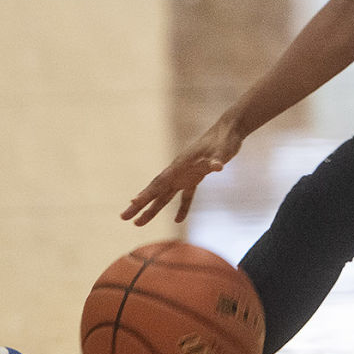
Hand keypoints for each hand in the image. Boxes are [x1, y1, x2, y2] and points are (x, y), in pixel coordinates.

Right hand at [121, 121, 245, 225]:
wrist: (229, 131)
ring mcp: (186, 174)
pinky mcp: (196, 176)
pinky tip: (178, 219)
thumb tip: (218, 166)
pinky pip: (186, 195)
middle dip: (140, 205)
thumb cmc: (223, 140)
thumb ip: (216, 160)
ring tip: (139, 223)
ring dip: (153, 209)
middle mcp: (178, 171)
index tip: (132, 203)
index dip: (146, 194)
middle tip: (123, 217)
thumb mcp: (221, 151)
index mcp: (179, 165)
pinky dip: (183, 207)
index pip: (159, 183)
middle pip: (155, 191)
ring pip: (166, 195)